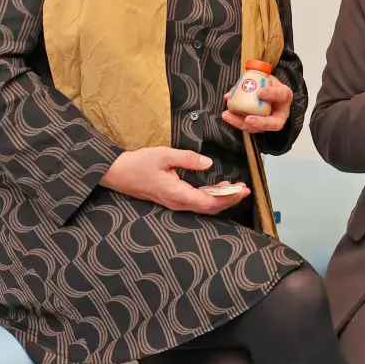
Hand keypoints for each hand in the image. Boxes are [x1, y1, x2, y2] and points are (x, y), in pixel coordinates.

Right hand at [101, 147, 250, 214]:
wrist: (119, 173)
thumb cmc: (139, 163)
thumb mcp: (164, 155)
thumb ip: (187, 158)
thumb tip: (208, 163)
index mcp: (177, 194)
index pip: (209, 202)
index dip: (228, 198)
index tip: (242, 190)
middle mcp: (178, 203)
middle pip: (210, 208)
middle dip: (230, 200)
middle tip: (246, 189)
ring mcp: (175, 203)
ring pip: (204, 206)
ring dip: (222, 198)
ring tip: (236, 187)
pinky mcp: (174, 199)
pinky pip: (197, 202)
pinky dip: (211, 196)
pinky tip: (218, 187)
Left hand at [222, 78, 293, 133]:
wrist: (268, 92)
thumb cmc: (267, 85)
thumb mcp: (263, 78)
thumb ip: (250, 82)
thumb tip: (231, 94)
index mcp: (284, 96)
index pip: (282, 95)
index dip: (272, 94)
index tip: (260, 92)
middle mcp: (280, 113)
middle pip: (274, 123)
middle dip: (260, 122)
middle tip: (248, 119)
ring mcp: (269, 122)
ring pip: (259, 128)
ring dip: (242, 123)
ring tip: (228, 115)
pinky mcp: (258, 126)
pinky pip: (249, 127)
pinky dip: (237, 122)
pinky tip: (228, 116)